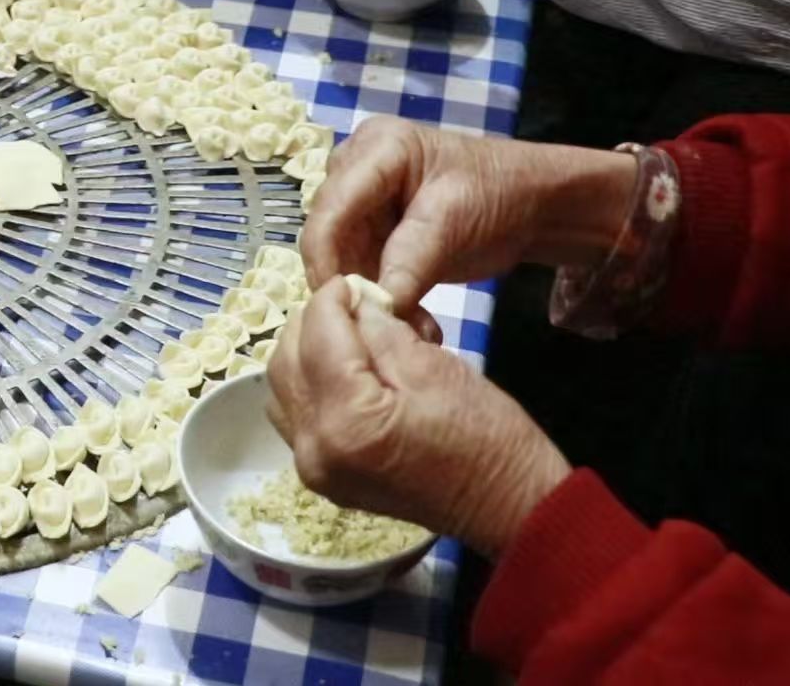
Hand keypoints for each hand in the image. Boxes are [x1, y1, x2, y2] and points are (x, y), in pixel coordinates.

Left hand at [265, 277, 571, 556]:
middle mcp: (314, 447)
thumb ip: (380, 329)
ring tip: (348, 338)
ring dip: (306, 353)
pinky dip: (308, 385)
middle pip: (287, 358)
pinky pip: (294, 415)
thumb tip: (352, 300)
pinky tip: (341, 373)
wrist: (507, 506)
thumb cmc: (486, 437)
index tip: (356, 282)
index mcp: (345, 419)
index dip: (334, 296)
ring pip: (283, 386)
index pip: (316, 332)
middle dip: (316, 323)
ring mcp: (312, 467)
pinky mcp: (320, 475)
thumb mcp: (434, 367)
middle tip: (356, 307)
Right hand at [303, 116, 636, 312]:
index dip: (324, 258)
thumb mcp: (454, 224)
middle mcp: (356, 168)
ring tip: (410, 324)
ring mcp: (362, 198)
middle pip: (327, 230)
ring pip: (339, 255)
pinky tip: (410, 316)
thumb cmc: (499, 196)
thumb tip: (372, 308)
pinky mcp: (371, 228)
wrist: (535, 204)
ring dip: (366, 294)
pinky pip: (359, 266)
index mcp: (376, 148)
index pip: (330, 207)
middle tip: (379, 324)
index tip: (338, 307)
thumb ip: (408, 263)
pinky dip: (380, 295)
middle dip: (348, 280)